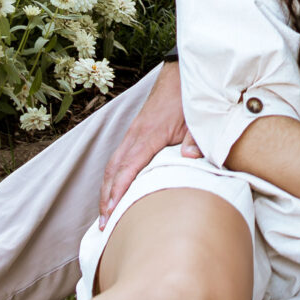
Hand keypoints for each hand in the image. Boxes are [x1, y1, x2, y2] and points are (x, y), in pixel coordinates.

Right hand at [99, 60, 189, 221]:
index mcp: (149, 135)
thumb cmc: (188, 100)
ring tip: (105, 213)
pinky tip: (113, 189)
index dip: (119, 190)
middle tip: (104, 224)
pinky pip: (117, 157)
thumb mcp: (196, 121)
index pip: (129, 167)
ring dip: (106, 189)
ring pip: (112, 164)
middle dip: (107, 197)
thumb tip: (188, 159)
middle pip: (114, 170)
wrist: (179, 76)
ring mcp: (132, 134)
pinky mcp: (134, 133)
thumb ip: (193, 141)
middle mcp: (135, 135)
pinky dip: (112, 176)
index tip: (113, 211)